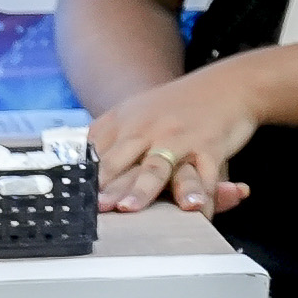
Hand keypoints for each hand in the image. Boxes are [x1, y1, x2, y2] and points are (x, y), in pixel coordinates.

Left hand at [88, 70, 261, 216]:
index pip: (95, 152)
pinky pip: (204, 176)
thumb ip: (107, 138)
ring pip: (156, 167)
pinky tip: (194, 214)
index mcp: (124, 122)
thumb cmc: (178, 106)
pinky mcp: (210, 146)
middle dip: (104, 184)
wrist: (230, 84)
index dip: (80, 176)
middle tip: (91, 207)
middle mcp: (148, 129)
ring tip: (129, 208)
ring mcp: (179, 138)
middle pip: (119, 161)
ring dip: (142, 189)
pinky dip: (200, 198)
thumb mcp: (136, 113)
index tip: (68, 198)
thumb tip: (72, 163)